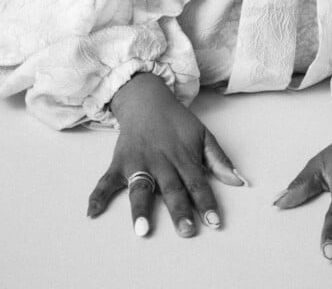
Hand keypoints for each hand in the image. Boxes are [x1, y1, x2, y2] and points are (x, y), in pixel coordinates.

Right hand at [86, 72, 244, 236]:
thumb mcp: (202, 135)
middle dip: (179, 210)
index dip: (206, 202)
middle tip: (187, 230)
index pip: (198, 184)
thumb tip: (239, 181)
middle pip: (172, 189)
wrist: (147, 100)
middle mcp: (162, 162)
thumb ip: (219, 159)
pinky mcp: (120, 162)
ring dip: (141, 209)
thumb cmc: (177, 122)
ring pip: (141, 188)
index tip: (214, 222)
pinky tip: (92, 212)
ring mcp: (139, 163)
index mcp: (184, 158)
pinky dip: (98, 195)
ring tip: (142, 229)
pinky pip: (106, 181)